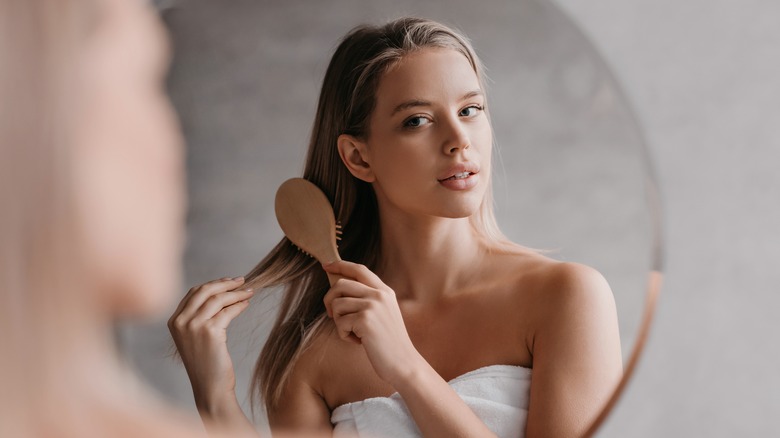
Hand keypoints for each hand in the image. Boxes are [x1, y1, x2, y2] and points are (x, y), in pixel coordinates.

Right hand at [168, 277, 253, 411]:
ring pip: (218, 299)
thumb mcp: (195, 337)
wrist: (210, 387)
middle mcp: (181, 322)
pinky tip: (246, 304)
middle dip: (225, 283)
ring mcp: (194, 326)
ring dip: (236, 293)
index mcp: (174, 321)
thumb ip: (199, 316)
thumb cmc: (206, 363)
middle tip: (242, 281)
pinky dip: (239, 305)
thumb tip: (221, 291)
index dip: (213, 284)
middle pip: (204, 290)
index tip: (229, 281)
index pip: (194, 293)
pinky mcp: (210, 332)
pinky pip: (228, 311)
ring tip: (249, 292)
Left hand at [322, 261, 420, 386]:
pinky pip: (339, 322)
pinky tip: (358, 341)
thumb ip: (368, 299)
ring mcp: (373, 306)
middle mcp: (379, 295)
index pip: (359, 269)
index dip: (341, 265)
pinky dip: (343, 335)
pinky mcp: (365, 320)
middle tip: (331, 315)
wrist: (403, 363)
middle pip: (341, 284)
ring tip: (353, 333)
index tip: (327, 266)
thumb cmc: (389, 343)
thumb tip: (339, 288)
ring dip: (338, 322)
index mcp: (384, 291)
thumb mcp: (383, 314)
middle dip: (329, 299)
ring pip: (337, 304)